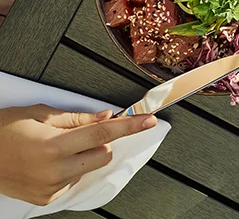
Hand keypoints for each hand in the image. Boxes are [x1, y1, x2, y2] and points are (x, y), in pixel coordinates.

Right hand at [0, 105, 155, 205]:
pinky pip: (72, 180)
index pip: (103, 133)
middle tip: (80, 133)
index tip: (148, 121)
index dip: (129, 126)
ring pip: (88, 167)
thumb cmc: (3, 131)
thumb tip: (106, 116)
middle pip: (103, 154)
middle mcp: (55, 170)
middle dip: (100, 141)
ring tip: (55, 148)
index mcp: (54, 146)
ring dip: (82, 156)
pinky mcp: (46, 198)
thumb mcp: (39, 115)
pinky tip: (48, 162)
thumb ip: (77, 118)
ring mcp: (51, 187)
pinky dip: (69, 169)